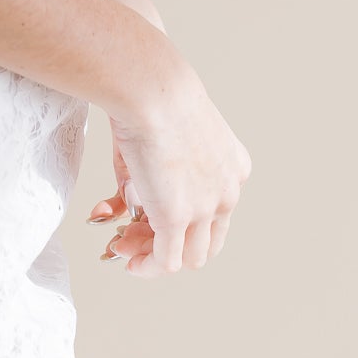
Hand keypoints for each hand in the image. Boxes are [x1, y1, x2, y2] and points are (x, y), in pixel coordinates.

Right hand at [88, 72, 251, 276]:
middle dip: (171, 245)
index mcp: (233, 168)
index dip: (184, 223)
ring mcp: (205, 209)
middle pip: (206, 241)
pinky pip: (166, 262)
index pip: (214, 214)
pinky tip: (130, 262)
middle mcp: (227, 193)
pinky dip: (148, 268)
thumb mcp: (164, 135)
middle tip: (136, 235)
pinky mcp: (177, 219)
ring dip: (154, 256)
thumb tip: (130, 199)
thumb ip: (158, 170)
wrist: (152, 89)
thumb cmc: (153, 96)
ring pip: (189, 257)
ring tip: (124, 245)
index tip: (151, 216)